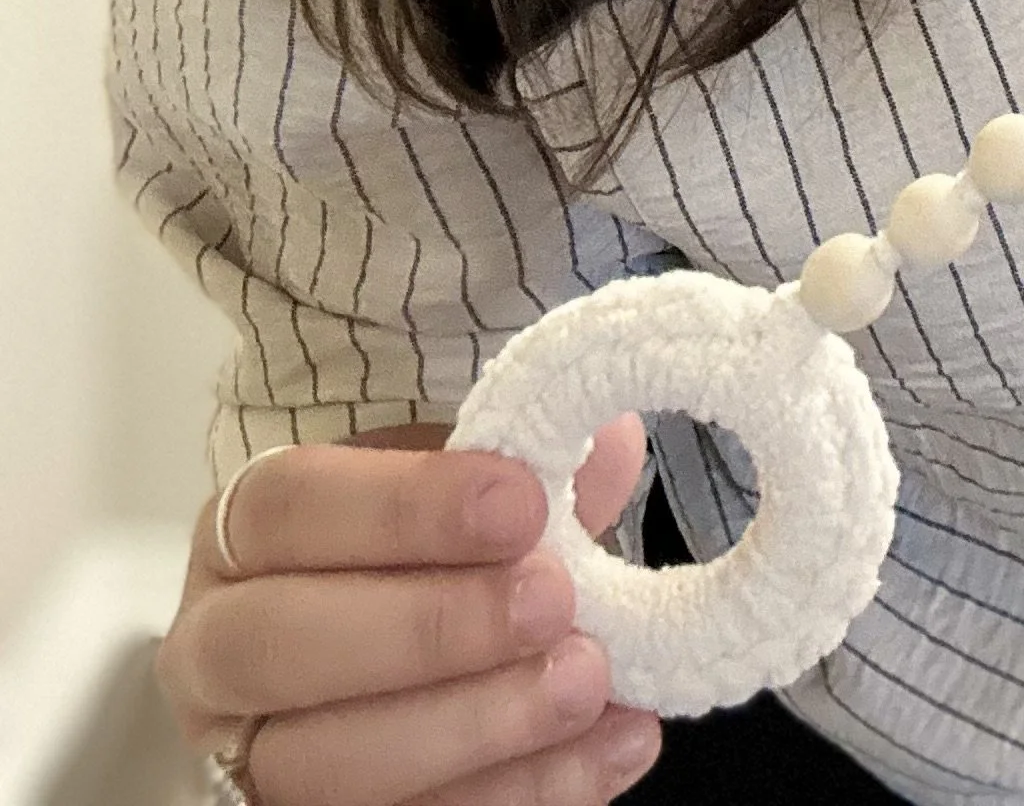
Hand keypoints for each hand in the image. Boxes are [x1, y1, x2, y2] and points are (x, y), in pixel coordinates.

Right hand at [156, 419, 660, 805]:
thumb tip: (607, 445)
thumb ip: (523, 456)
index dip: (403, 507)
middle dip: (429, 627)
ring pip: (325, 767)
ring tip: (586, 682)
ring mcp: (251, 758)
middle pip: (279, 646)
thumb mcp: (464, 477)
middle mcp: (219, 651)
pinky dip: (520, 793)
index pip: (289, 505)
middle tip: (552, 602)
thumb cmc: (435, 542)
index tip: (521, 503)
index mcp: (243, 532)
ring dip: (474, 726)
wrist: (423, 635)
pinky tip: (611, 745)